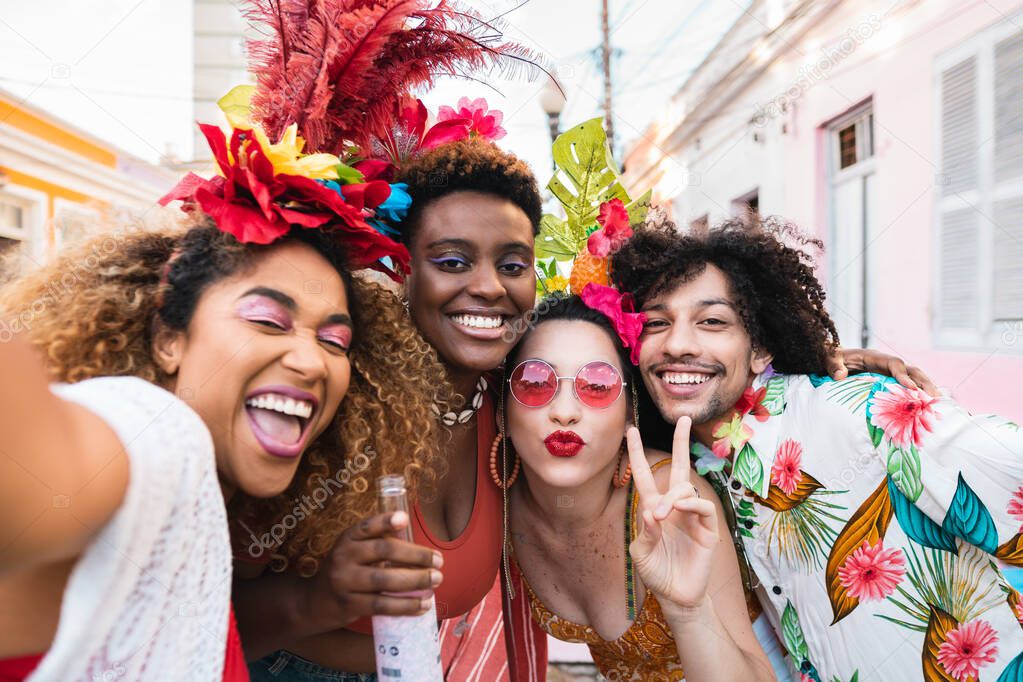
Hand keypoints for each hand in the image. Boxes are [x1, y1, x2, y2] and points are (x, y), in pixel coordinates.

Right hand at [303, 511, 442, 630]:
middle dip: (415, 555)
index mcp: (347, 538)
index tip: (405, 520)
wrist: (314, 601)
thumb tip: (412, 532)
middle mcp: (343, 556)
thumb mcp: (354, 550)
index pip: (367, 526)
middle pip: (384, 551)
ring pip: (384, 580)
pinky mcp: (349, 605)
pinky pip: (382, 605)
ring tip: (436, 580)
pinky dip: (405, 605)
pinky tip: (423, 605)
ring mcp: (345, 582)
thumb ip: (378, 541)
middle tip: (439, 561)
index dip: (385, 522)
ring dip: (415, 581)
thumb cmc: (347, 570)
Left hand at [626, 418, 719, 611]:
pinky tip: (682, 509)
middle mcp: (673, 507)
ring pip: (687, 488)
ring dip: (673, 497)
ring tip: (662, 514)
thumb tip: (652, 511)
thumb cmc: (656, 573)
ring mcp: (691, 516)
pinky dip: (692, 504)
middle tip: (684, 419)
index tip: (630, 431)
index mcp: (653, 508)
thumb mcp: (640, 553)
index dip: (637, 453)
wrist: (676, 597)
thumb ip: (644, 532)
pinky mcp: (707, 529)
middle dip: (681, 443)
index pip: (644, 475)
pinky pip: (703, 507)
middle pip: (678, 468)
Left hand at [826, 347, 938, 395]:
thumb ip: (833, 365)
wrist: (833, 360)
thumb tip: (840, 376)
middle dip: (924, 382)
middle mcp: (886, 364)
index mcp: (874, 357)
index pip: (894, 364)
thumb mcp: (829, 359)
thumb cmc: (832, 359)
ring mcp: (891, 373)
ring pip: (914, 378)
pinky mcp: (891, 382)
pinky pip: (908, 387)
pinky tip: (928, 407)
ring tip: (938, 404)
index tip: (911, 388)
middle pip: (911, 370)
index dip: (903, 375)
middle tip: (934, 398)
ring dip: (927, 389)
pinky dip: (919, 395)